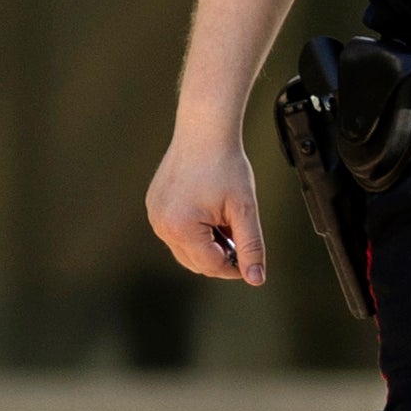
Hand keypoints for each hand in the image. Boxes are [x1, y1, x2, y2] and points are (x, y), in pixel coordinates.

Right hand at [146, 128, 267, 286]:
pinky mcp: (154, 206)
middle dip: (221, 256)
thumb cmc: (226, 166)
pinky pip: (176, 231)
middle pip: (195, 261)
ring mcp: (154, 216)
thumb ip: (250, 246)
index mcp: (181, 228)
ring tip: (227, 221)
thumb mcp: (244, 210)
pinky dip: (195, 231)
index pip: (211, 265)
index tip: (251, 261)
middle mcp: (160, 225)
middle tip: (241, 238)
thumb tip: (256, 278)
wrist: (204, 132)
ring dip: (208, 245)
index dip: (235, 268)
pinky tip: (212, 213)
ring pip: (185, 248)